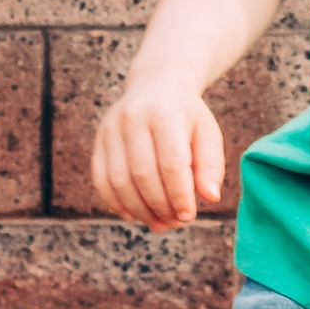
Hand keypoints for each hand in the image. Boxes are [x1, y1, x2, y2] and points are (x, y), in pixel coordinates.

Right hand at [90, 79, 224, 228]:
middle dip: (160, 206)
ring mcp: (111, 128)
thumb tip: (210, 197)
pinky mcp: (98, 140)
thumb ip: (211, 165)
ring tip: (158, 223)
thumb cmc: (187, 116)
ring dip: (139, 209)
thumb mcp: (207, 133)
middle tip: (174, 223)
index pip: (171, 163)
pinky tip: (133, 214)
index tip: (188, 216)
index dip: (179, 195)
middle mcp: (133, 118)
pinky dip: (115, 203)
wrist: (156, 85)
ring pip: (119, 180)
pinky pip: (101, 179)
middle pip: (143, 173)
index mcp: (165, 113)